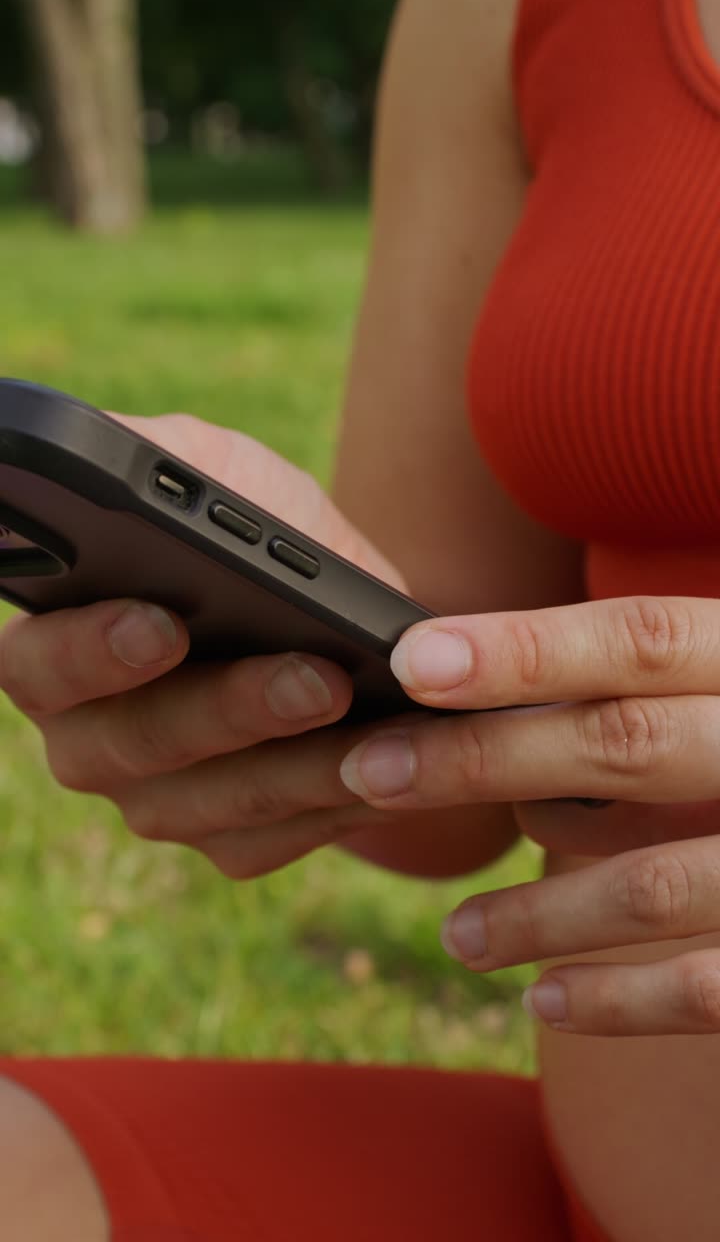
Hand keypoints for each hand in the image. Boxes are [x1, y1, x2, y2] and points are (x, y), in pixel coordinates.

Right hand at [0, 412, 408, 878]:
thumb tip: (117, 452)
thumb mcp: (223, 476)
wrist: (350, 613)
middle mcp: (92, 734)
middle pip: (131, 745)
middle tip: (315, 675)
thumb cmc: (269, 535)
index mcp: (62, 647)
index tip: (166, 621)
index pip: (40, 662)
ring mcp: (156, 798)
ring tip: (370, 716)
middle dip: (228, 709)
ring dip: (297, 763)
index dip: (92, 650)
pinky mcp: (228, 839)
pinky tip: (391, 764)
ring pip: (211, 804)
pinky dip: (333, 805)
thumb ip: (164, 462)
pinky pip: (271, 840)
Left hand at [337, 595, 719, 1034]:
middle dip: (482, 760)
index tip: (411, 659)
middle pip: (623, 746)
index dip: (523, 646)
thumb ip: (638, 701)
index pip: (641, 640)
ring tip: (454, 934)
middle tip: (370, 774)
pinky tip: (542, 997)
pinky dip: (616, 998)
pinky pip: (707, 986)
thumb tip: (471, 703)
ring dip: (535, 911)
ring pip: (656, 880)